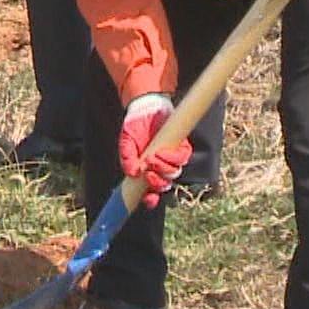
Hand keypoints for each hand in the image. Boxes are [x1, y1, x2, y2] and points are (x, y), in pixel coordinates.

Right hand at [119, 93, 190, 209]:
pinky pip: (182, 158)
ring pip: (174, 174)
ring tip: (152, 158)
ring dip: (163, 170)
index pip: (151, 192)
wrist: (146, 108)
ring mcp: (172, 158)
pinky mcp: (182, 147)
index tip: (149, 199)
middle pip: (165, 186)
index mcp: (146, 172)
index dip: (151, 200)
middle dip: (157, 183)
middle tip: (148, 173)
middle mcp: (161, 168)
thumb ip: (126, 159)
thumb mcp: (126, 143)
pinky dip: (172, 158)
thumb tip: (131, 173)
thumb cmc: (135, 127)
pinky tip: (160, 152)